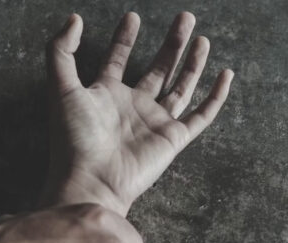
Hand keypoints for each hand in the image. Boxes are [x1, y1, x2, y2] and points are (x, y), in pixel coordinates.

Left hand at [40, 12, 233, 215]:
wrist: (92, 180)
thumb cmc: (73, 139)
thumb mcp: (61, 87)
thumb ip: (61, 51)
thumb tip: (74, 18)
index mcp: (107, 95)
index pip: (118, 59)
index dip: (125, 38)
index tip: (133, 16)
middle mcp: (133, 106)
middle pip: (158, 68)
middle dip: (171, 43)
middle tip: (185, 17)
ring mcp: (155, 122)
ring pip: (181, 87)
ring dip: (193, 63)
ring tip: (202, 38)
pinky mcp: (174, 138)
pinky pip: (201, 115)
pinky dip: (216, 97)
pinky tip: (226, 75)